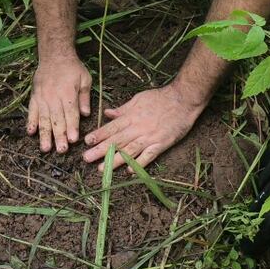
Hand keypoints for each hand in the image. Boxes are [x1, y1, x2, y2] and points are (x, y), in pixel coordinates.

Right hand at [27, 54, 91, 153]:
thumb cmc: (72, 68)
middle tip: (61, 150)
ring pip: (44, 119)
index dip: (72, 127)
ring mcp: (42, 97)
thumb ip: (84, 97)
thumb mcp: (84, 78)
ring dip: (44, 134)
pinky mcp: (34, 96)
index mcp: (67, 93)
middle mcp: (53, 97)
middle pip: (57, 119)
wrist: (53, 54)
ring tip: (45, 148)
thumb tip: (86, 114)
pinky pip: (32, 111)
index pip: (70, 113)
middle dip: (59, 136)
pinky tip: (31, 133)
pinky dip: (31, 122)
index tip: (73, 140)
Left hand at [82, 85, 203, 170]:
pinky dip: (139, 163)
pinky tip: (129, 171)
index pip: (112, 127)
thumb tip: (107, 113)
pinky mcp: (161, 144)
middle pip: (116, 141)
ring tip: (102, 168)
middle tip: (86, 158)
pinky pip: (149, 156)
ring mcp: (150, 137)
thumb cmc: (161, 98)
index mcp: (131, 116)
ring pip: (129, 150)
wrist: (184, 99)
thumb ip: (123, 109)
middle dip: (100, 150)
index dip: (98, 135)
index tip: (86, 142)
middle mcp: (138, 128)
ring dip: (115, 160)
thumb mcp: (138, 98)